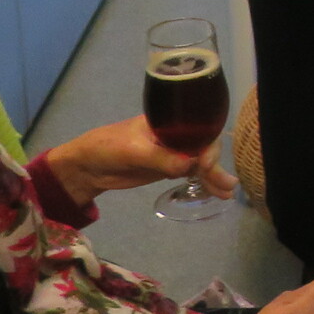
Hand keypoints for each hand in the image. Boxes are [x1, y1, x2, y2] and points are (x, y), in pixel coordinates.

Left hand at [42, 116, 234, 205]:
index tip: (205, 163)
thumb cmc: (106, 148)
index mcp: (167, 120)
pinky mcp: (168, 167)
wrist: (86, 167)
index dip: (206, 144)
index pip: (196, 128)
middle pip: (203, 146)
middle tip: (224, 185)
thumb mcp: (132, 151)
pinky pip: (192, 174)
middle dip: (215, 164)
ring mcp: (172, 151)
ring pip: (200, 162)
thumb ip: (161, 158)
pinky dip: (204, 182)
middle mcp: (174, 134)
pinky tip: (217, 193)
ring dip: (214, 176)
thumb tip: (190, 166)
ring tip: (228, 193)